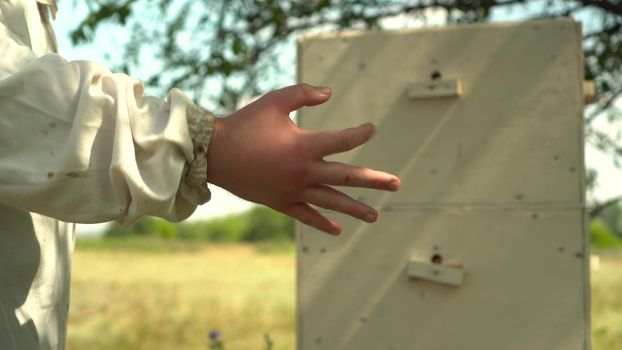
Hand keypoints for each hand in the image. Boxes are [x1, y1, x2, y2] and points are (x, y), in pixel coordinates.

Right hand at [206, 83, 399, 234]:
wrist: (215, 154)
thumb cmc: (245, 124)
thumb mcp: (275, 101)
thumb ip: (304, 93)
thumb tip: (330, 92)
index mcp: (305, 146)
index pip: (343, 141)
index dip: (360, 133)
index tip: (371, 129)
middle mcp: (304, 171)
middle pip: (346, 177)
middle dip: (373, 180)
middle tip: (396, 183)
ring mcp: (293, 190)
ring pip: (331, 201)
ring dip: (354, 208)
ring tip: (375, 216)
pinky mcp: (281, 202)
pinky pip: (306, 215)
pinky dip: (322, 222)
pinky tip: (337, 229)